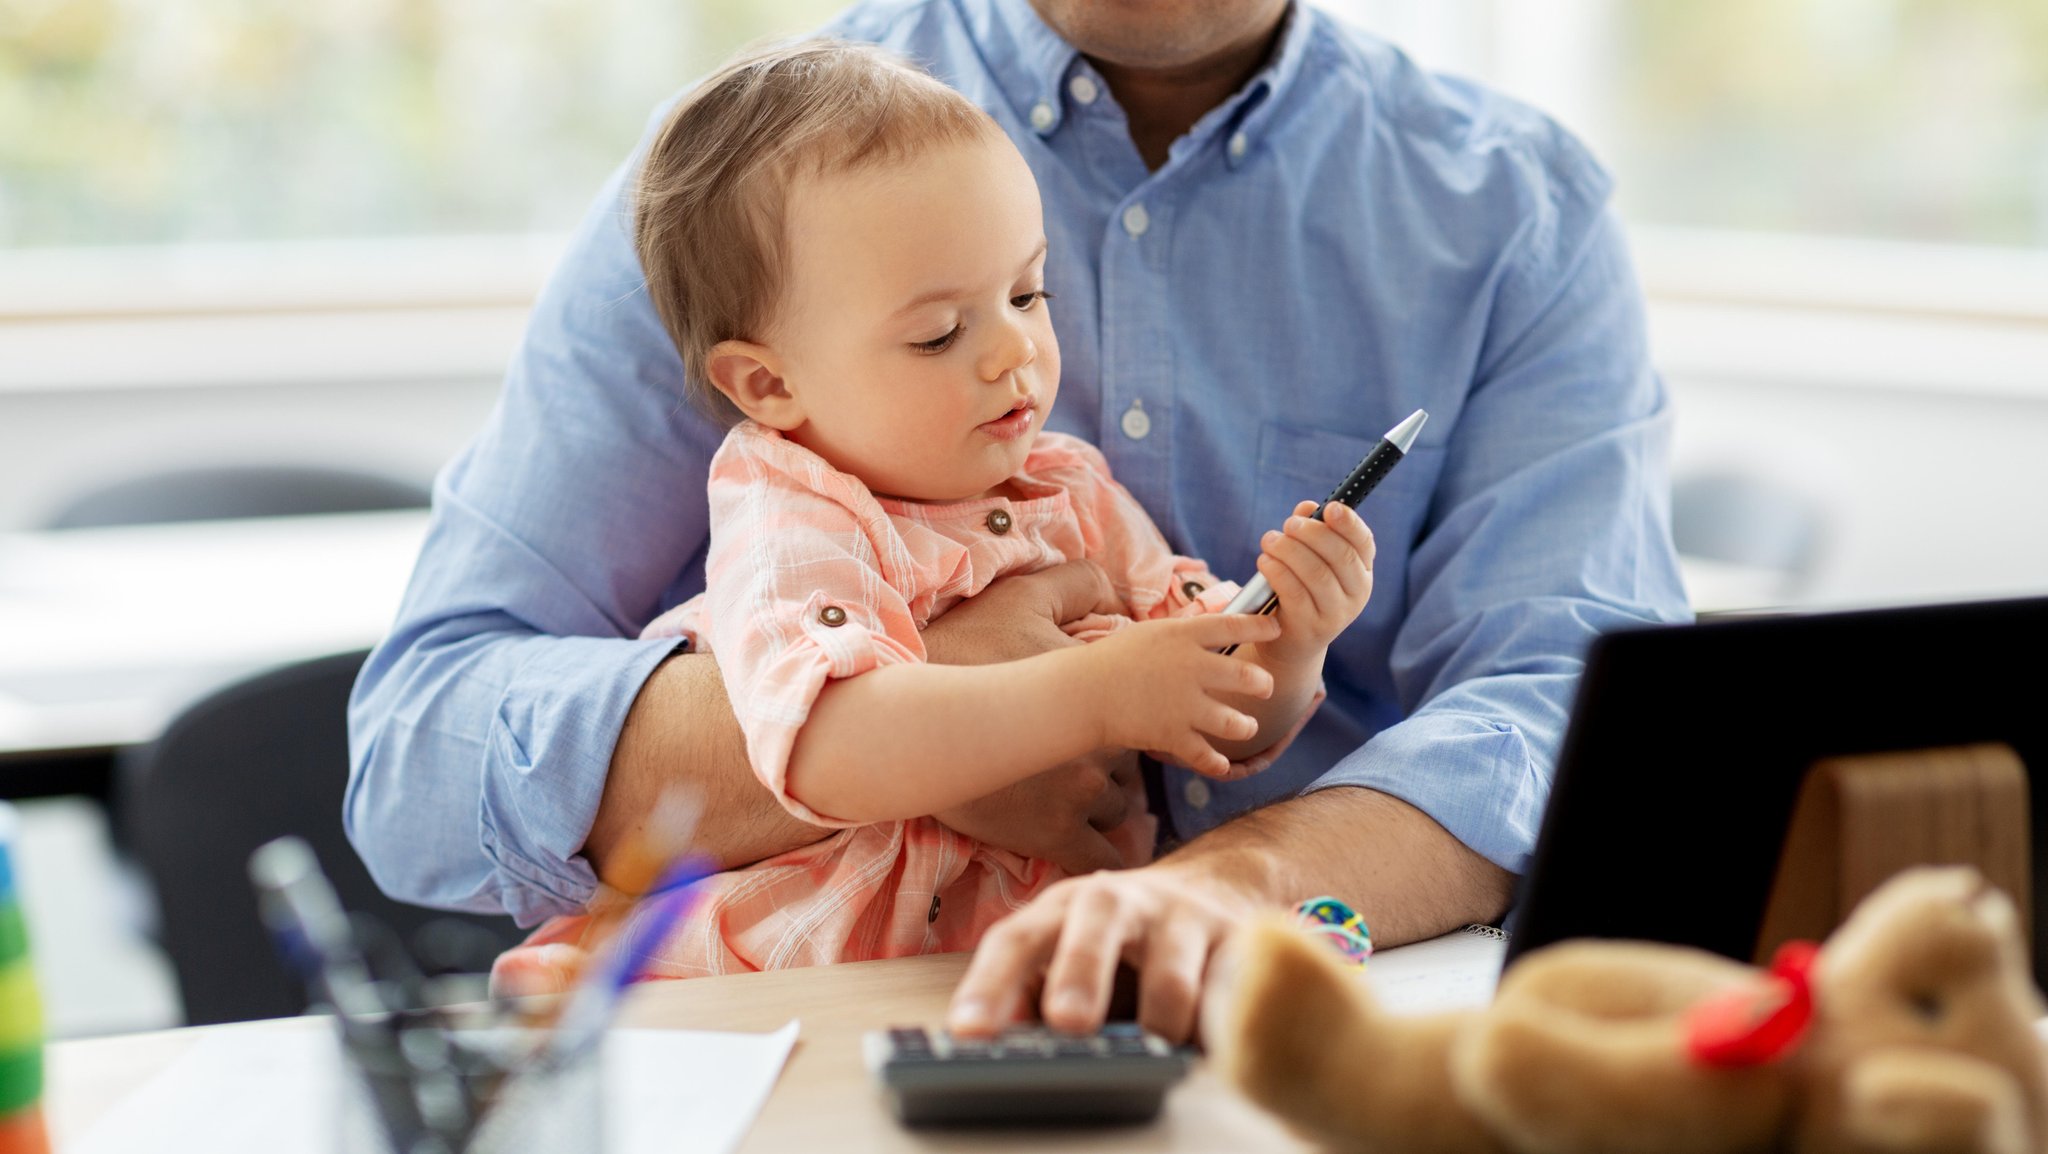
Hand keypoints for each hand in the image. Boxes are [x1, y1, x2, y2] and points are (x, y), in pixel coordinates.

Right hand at [923, 561, 1139, 870]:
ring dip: (1102, 805)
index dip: (1119, 716)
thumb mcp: (1020, 599)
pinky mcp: (1052, 835)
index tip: (1100, 719)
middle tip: (1072, 756)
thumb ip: (1077, 584)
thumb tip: (1116, 595)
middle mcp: (1097, 746)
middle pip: (1132, 763)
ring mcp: (1078, 794)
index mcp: (1096, 694)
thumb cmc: (959, 650)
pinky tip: (1089, 841)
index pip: (1138, 711)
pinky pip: (1105, 857)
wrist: (906, 720)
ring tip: (1065, 793)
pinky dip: (1105, 854)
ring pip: (1121, 809)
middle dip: (1111, 762)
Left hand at [948, 860, 1263, 1043]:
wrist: (1215, 886)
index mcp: (1066, 907)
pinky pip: (1230, 995)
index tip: (968, 1033)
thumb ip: (1041, 992)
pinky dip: (1218, 1029)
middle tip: (1067, 1023)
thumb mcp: (1073, 950)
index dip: (990, 984)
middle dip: (1081, 973)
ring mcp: (1185, 917)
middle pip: (1096, 923)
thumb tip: (1010, 1045)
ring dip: (1162, 1027)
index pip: (1019, 937)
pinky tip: (1215, 1043)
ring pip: (1173, 978)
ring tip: (1155, 1054)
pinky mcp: (1240, 940)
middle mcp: (1123, 900)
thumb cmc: (1124, 939)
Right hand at [1080, 615, 1279, 779]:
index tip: (1277, 629)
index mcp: (1183, 636)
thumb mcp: (1153, 633)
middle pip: (1248, 676)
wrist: (1081, 693)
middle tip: (1264, 687)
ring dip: (1245, 727)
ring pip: (1237, 723)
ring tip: (1245, 726)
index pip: (1235, 625)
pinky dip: (1218, 764)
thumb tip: (1220, 629)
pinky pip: (1208, 757)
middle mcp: (1190, 668)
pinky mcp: (1172, 736)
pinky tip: (1221, 763)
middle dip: (1262, 684)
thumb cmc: (1114, 659)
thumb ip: (1187, 634)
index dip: (1262, 626)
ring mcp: (1183, 705)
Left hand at [1255, 499, 1376, 664]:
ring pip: (1316, 573)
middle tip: (1288, 524)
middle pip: (1340, 555)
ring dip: (1289, 550)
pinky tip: (1264, 562)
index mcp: (1362, 573)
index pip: (1364, 543)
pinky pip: (1294, 592)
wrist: (1290, 643)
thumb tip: (1306, 507)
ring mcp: (1336, 614)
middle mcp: (1356, 594)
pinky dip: (1277, 571)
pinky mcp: (1310, 627)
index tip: (1330, 508)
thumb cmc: (1302, 592)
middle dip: (1311, 533)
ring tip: (1270, 541)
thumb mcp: (1310, 561)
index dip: (1349, 523)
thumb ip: (1310, 532)